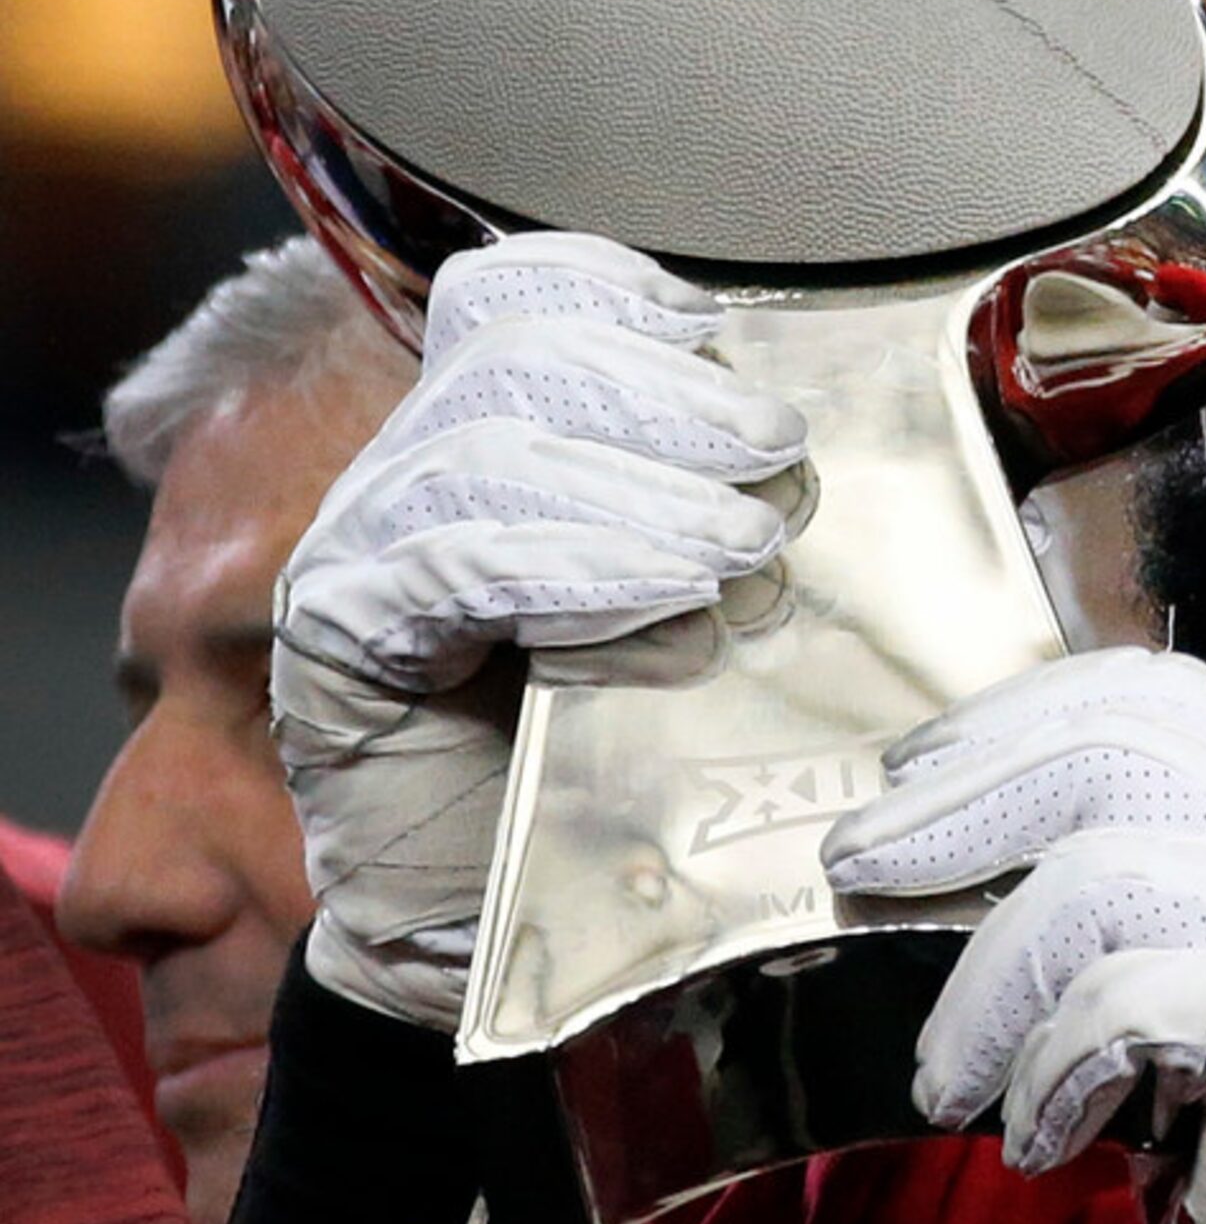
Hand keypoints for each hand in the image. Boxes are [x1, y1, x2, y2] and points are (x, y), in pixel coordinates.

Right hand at [273, 231, 805, 1027]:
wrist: (519, 932)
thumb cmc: (636, 771)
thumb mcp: (714, 618)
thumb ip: (744, 522)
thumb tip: (850, 448)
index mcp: (513, 438)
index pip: (532, 300)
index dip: (622, 291)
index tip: (728, 331)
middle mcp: (422, 471)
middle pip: (520, 358)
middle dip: (662, 393)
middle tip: (776, 457)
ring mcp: (367, 546)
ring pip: (485, 450)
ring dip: (632, 491)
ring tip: (735, 548)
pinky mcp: (337, 636)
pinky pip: (444, 564)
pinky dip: (565, 569)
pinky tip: (656, 603)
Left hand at [820, 646, 1205, 1171]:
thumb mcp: (1198, 975)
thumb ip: (1122, 898)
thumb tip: (945, 859)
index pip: (1158, 699)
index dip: (1027, 710)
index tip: (921, 760)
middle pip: (1117, 751)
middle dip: (963, 799)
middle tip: (857, 860)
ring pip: (1100, 875)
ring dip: (987, 983)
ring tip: (943, 1075)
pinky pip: (1119, 1008)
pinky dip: (1049, 1073)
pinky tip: (1037, 1136)